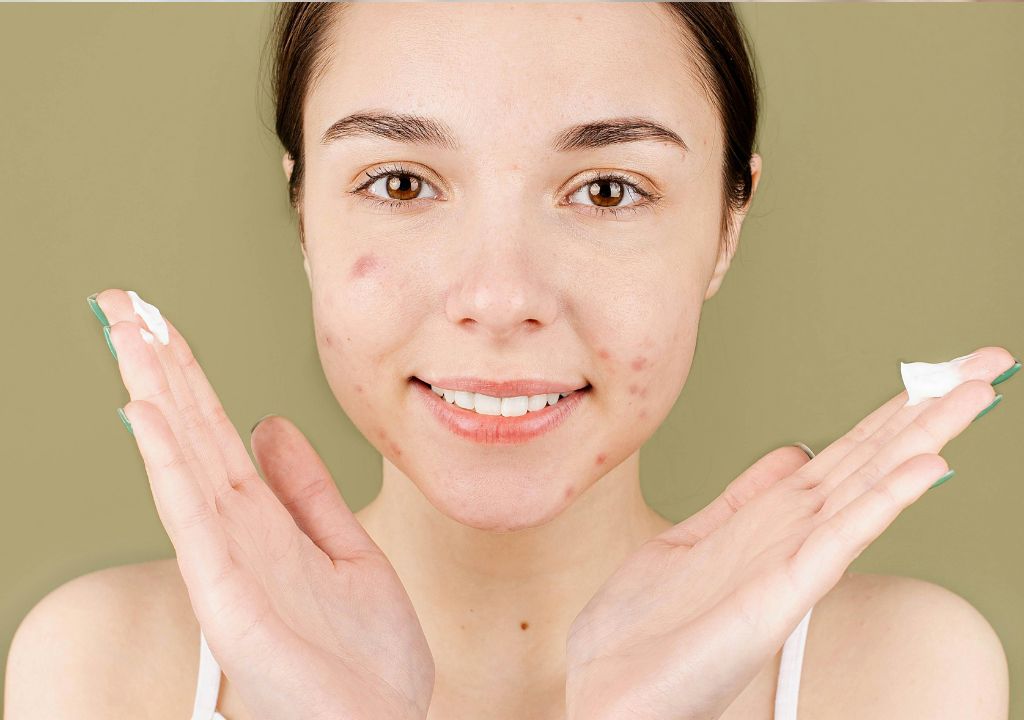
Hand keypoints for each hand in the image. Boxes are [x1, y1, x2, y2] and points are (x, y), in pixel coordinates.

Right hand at [91, 289, 433, 719]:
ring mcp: (228, 565)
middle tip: (121, 303)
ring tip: (125, 334)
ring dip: (153, 395)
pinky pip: (196, 522)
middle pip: (190, 433)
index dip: (189, 376)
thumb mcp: (346, 549)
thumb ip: (306, 490)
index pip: (216, 432)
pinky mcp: (231, 602)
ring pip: (183, 462)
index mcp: (263, 521)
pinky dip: (168, 466)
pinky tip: (146, 418)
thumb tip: (272, 424)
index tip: (161, 323)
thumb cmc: (364, 656)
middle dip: (157, 366)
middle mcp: (237, 535)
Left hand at [564, 345, 1013, 719]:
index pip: (846, 454)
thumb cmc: (645, 627)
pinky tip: (926, 467)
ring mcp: (792, 563)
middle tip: (986, 363)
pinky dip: (883, 500)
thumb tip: (791, 453)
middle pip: (871, 460)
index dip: (890, 413)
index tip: (936, 374)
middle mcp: (791, 536)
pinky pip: (840, 536)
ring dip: (922, 438)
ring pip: (869, 486)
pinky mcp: (781, 592)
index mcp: (771, 520)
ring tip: (975, 392)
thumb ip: (744, 499)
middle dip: (927, 410)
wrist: (611, 687)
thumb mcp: (692, 539)